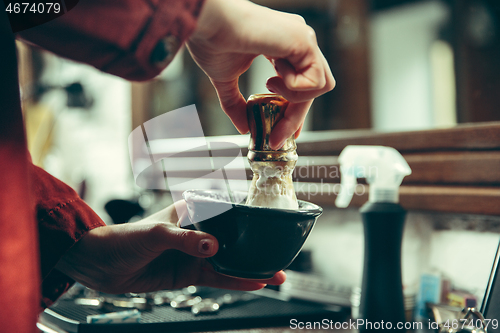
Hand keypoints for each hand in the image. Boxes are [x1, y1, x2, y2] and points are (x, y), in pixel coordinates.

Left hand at [55, 201, 285, 293]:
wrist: (100, 265)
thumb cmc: (123, 238)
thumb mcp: (155, 234)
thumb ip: (185, 240)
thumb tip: (213, 248)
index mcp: (191, 211)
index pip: (226, 212)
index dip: (248, 219)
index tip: (270, 225)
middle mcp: (197, 232)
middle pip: (233, 239)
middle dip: (255, 247)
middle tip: (280, 254)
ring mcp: (195, 254)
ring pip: (229, 261)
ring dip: (251, 268)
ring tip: (276, 274)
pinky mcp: (189, 273)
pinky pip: (218, 278)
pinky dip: (236, 282)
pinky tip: (254, 283)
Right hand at [187, 0, 334, 148]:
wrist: (207, 24)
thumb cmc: (213, 41)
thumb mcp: (226, 81)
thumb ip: (237, 104)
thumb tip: (244, 127)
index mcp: (284, 47)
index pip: (302, 84)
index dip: (295, 111)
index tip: (282, 133)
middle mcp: (298, 41)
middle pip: (313, 89)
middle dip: (294, 117)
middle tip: (276, 137)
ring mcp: (304, 39)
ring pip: (320, 86)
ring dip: (295, 99)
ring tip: (270, 88)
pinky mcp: (304, 41)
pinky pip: (315, 81)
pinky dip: (294, 89)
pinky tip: (272, 77)